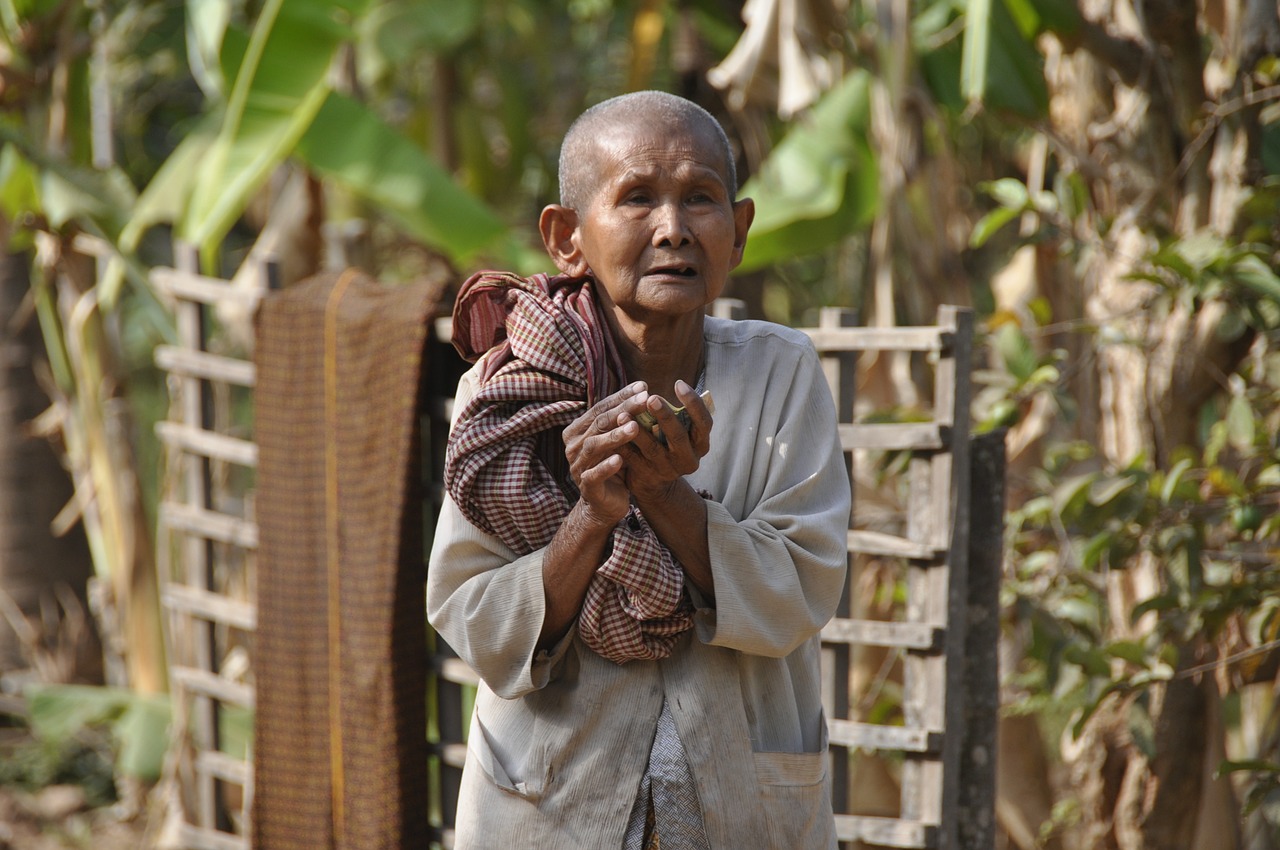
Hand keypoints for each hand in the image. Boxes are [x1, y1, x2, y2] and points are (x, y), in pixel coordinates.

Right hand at [562, 382, 651, 524]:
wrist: (606, 504)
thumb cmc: (615, 465)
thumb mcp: (618, 441)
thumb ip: (623, 421)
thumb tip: (646, 393)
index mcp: (578, 430)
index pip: (600, 408)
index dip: (622, 397)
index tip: (644, 387)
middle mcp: (573, 446)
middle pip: (599, 423)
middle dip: (623, 410)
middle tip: (645, 400)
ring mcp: (577, 466)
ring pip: (593, 446)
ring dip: (614, 436)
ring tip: (635, 427)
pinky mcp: (585, 486)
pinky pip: (593, 475)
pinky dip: (605, 467)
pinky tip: (620, 460)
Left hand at [622, 380, 712, 500]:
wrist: (654, 482)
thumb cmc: (668, 445)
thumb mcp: (680, 433)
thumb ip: (679, 415)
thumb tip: (674, 385)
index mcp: (700, 444)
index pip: (704, 422)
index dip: (693, 403)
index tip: (678, 383)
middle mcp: (688, 459)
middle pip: (678, 436)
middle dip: (665, 416)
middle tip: (651, 398)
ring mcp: (668, 470)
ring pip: (653, 448)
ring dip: (638, 431)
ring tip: (623, 413)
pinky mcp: (648, 476)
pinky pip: (633, 459)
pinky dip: (623, 444)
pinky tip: (612, 431)